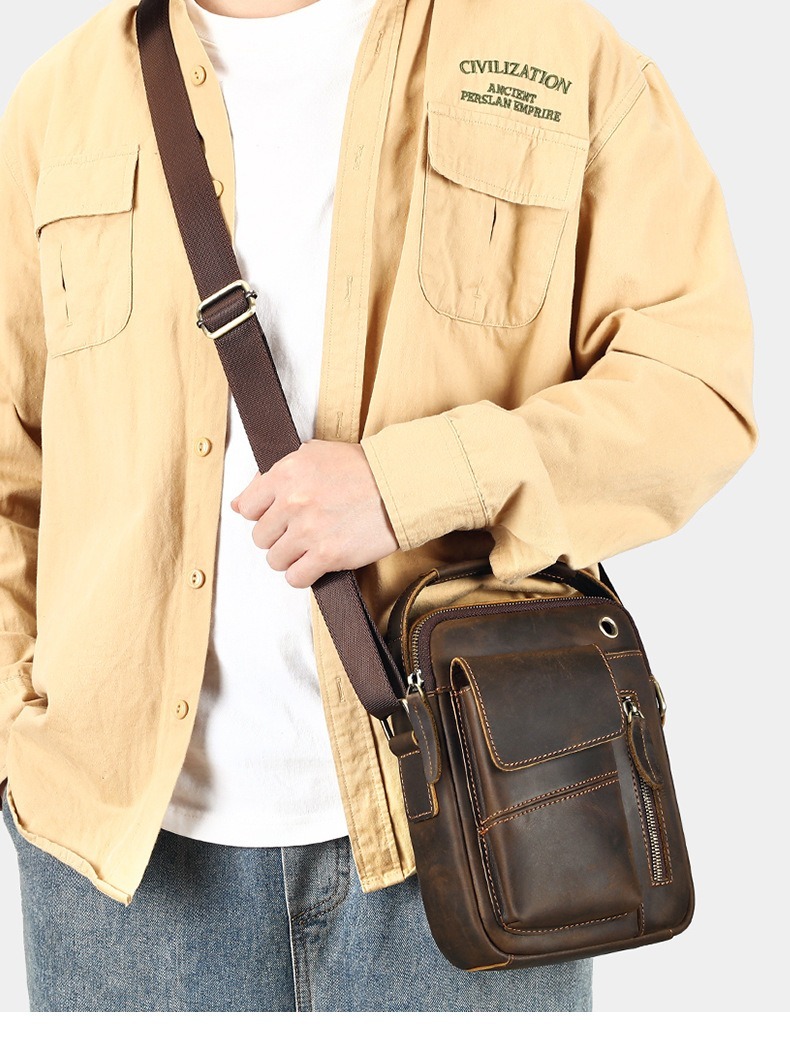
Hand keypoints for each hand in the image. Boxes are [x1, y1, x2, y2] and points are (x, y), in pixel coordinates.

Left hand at [230, 439, 399, 587]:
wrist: (399, 486)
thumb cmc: (361, 469)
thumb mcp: (313, 454)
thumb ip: (272, 474)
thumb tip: (238, 504)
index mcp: (286, 473)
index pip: (246, 507)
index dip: (262, 514)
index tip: (279, 516)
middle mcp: (292, 501)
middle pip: (260, 536)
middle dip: (278, 535)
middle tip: (301, 529)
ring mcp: (309, 530)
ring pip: (275, 559)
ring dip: (291, 556)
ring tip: (312, 545)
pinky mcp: (327, 555)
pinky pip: (295, 578)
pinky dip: (304, 574)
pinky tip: (317, 563)